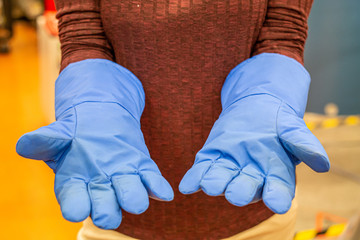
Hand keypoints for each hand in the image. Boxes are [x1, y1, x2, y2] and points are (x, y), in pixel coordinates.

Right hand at [16, 59, 173, 228]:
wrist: (100, 116)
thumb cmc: (75, 130)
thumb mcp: (58, 132)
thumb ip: (44, 140)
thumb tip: (24, 144)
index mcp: (74, 183)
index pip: (73, 200)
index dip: (75, 206)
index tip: (76, 211)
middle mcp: (100, 187)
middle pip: (104, 206)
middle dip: (107, 210)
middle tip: (109, 212)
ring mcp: (123, 179)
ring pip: (130, 196)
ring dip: (134, 199)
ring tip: (138, 202)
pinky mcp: (142, 168)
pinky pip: (151, 181)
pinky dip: (157, 187)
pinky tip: (164, 193)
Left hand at [179, 53, 329, 213]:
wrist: (256, 106)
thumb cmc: (278, 121)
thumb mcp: (293, 128)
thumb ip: (303, 144)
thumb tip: (322, 164)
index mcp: (275, 174)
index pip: (278, 189)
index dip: (277, 196)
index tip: (277, 203)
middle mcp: (252, 176)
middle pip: (246, 187)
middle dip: (241, 191)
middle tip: (236, 195)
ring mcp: (230, 168)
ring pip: (222, 180)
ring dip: (215, 184)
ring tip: (210, 186)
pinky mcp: (212, 158)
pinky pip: (202, 170)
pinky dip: (194, 178)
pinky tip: (186, 185)